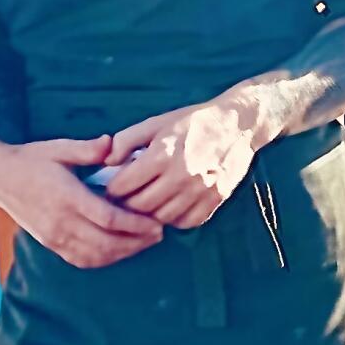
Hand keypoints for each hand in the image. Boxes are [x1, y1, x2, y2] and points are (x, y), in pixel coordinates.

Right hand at [0, 134, 163, 268]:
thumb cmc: (32, 159)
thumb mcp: (59, 148)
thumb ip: (88, 148)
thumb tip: (113, 146)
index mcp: (67, 197)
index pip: (109, 219)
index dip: (136, 225)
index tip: (156, 223)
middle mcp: (61, 222)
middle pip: (107, 243)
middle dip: (137, 242)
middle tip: (158, 234)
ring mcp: (54, 237)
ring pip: (96, 255)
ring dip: (123, 253)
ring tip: (143, 243)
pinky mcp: (50, 244)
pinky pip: (82, 259)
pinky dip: (104, 259)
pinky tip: (118, 251)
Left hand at [105, 92, 259, 228]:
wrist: (237, 125)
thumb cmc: (192, 123)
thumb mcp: (156, 123)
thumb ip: (126, 140)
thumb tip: (107, 162)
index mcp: (162, 154)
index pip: (125, 185)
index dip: (112, 189)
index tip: (111, 188)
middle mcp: (181, 175)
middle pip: (141, 206)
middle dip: (127, 205)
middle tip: (124, 200)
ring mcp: (200, 191)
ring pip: (162, 218)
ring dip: (150, 214)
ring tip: (146, 203)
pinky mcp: (215, 200)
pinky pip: (186, 222)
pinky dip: (174, 219)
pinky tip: (170, 206)